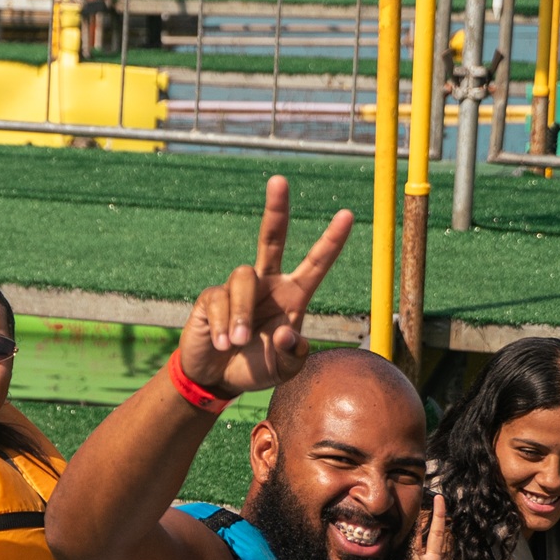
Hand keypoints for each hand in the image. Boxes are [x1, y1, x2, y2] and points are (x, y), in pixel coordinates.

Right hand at [176, 176, 354, 399]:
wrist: (217, 379)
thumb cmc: (256, 368)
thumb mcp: (284, 370)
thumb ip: (293, 355)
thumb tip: (287, 332)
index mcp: (293, 297)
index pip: (315, 264)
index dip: (331, 240)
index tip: (347, 215)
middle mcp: (267, 284)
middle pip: (272, 238)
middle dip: (276, 209)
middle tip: (279, 181)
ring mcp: (238, 289)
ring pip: (244, 278)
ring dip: (242, 314)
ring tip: (238, 343)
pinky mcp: (211, 297)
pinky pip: (219, 300)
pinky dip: (223, 325)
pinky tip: (222, 343)